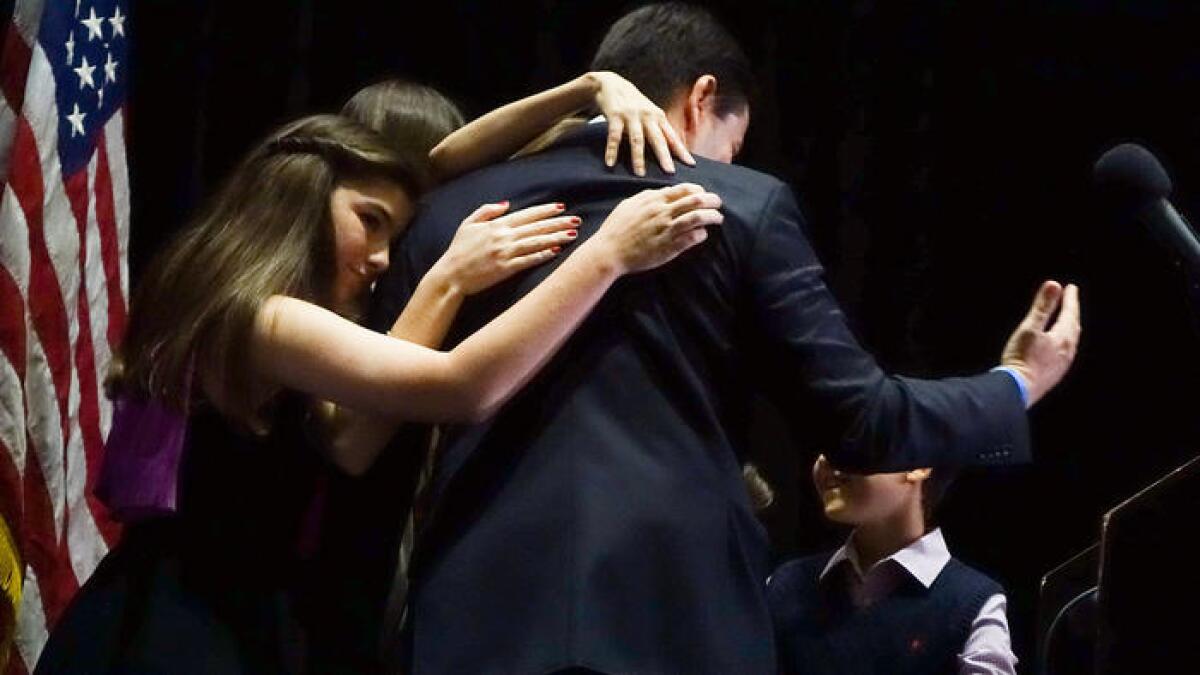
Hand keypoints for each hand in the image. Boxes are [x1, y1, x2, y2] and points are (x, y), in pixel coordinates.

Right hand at [429, 201, 579, 294]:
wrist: (450, 275)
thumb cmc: (458, 250)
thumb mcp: (468, 224)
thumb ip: (487, 211)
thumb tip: (506, 203)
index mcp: (496, 225)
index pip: (526, 214)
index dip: (545, 210)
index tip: (561, 207)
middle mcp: (503, 237)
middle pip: (537, 227)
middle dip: (558, 222)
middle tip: (576, 220)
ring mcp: (505, 253)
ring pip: (536, 242)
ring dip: (556, 237)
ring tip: (572, 234)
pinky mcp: (505, 269)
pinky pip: (528, 260)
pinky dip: (543, 255)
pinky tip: (556, 251)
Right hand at [586, 183, 722, 273]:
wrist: (609, 251)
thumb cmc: (616, 228)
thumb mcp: (629, 204)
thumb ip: (647, 197)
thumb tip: (661, 192)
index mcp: (654, 200)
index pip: (685, 189)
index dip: (699, 190)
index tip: (703, 194)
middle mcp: (662, 212)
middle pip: (696, 200)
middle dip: (712, 200)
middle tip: (718, 204)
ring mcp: (667, 229)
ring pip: (699, 217)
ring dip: (713, 216)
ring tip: (718, 218)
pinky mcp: (669, 246)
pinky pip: (693, 237)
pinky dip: (702, 234)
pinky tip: (702, 235)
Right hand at [587, 71, 696, 176]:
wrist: (612, 84)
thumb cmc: (634, 104)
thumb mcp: (650, 113)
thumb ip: (659, 130)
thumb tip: (673, 152)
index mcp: (658, 117)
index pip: (672, 137)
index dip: (681, 151)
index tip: (691, 164)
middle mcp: (647, 116)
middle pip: (658, 139)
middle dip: (664, 156)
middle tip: (669, 172)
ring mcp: (631, 115)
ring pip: (637, 139)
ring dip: (638, 157)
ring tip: (640, 174)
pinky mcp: (615, 115)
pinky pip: (613, 136)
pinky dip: (612, 150)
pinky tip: (610, 163)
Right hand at [999, 280, 1080, 405]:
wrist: (1017, 390)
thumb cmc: (1022, 359)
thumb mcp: (1030, 328)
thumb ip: (1042, 307)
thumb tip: (1054, 285)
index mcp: (1063, 338)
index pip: (1070, 313)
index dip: (1071, 299)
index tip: (1071, 288)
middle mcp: (1067, 351)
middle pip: (1074, 328)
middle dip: (1072, 313)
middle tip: (1070, 302)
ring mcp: (1062, 365)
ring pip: (1071, 341)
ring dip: (1069, 328)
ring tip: (1066, 322)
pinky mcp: (1054, 375)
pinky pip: (1064, 353)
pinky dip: (1063, 342)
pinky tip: (1056, 347)